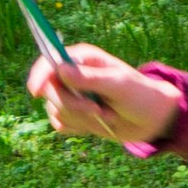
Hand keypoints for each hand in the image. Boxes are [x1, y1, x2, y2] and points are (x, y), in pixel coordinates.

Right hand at [27, 43, 178, 146]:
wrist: (151, 118)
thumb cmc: (140, 94)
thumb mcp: (119, 84)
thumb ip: (90, 78)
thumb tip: (60, 69)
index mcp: (82, 58)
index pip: (50, 61)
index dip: (39, 74)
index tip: (36, 91)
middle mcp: (72, 75)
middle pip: (50, 90)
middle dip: (72, 105)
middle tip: (97, 110)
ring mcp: (71, 95)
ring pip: (55, 109)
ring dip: (81, 118)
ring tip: (106, 115)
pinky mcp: (72, 114)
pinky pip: (60, 124)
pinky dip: (78, 128)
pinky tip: (97, 123)